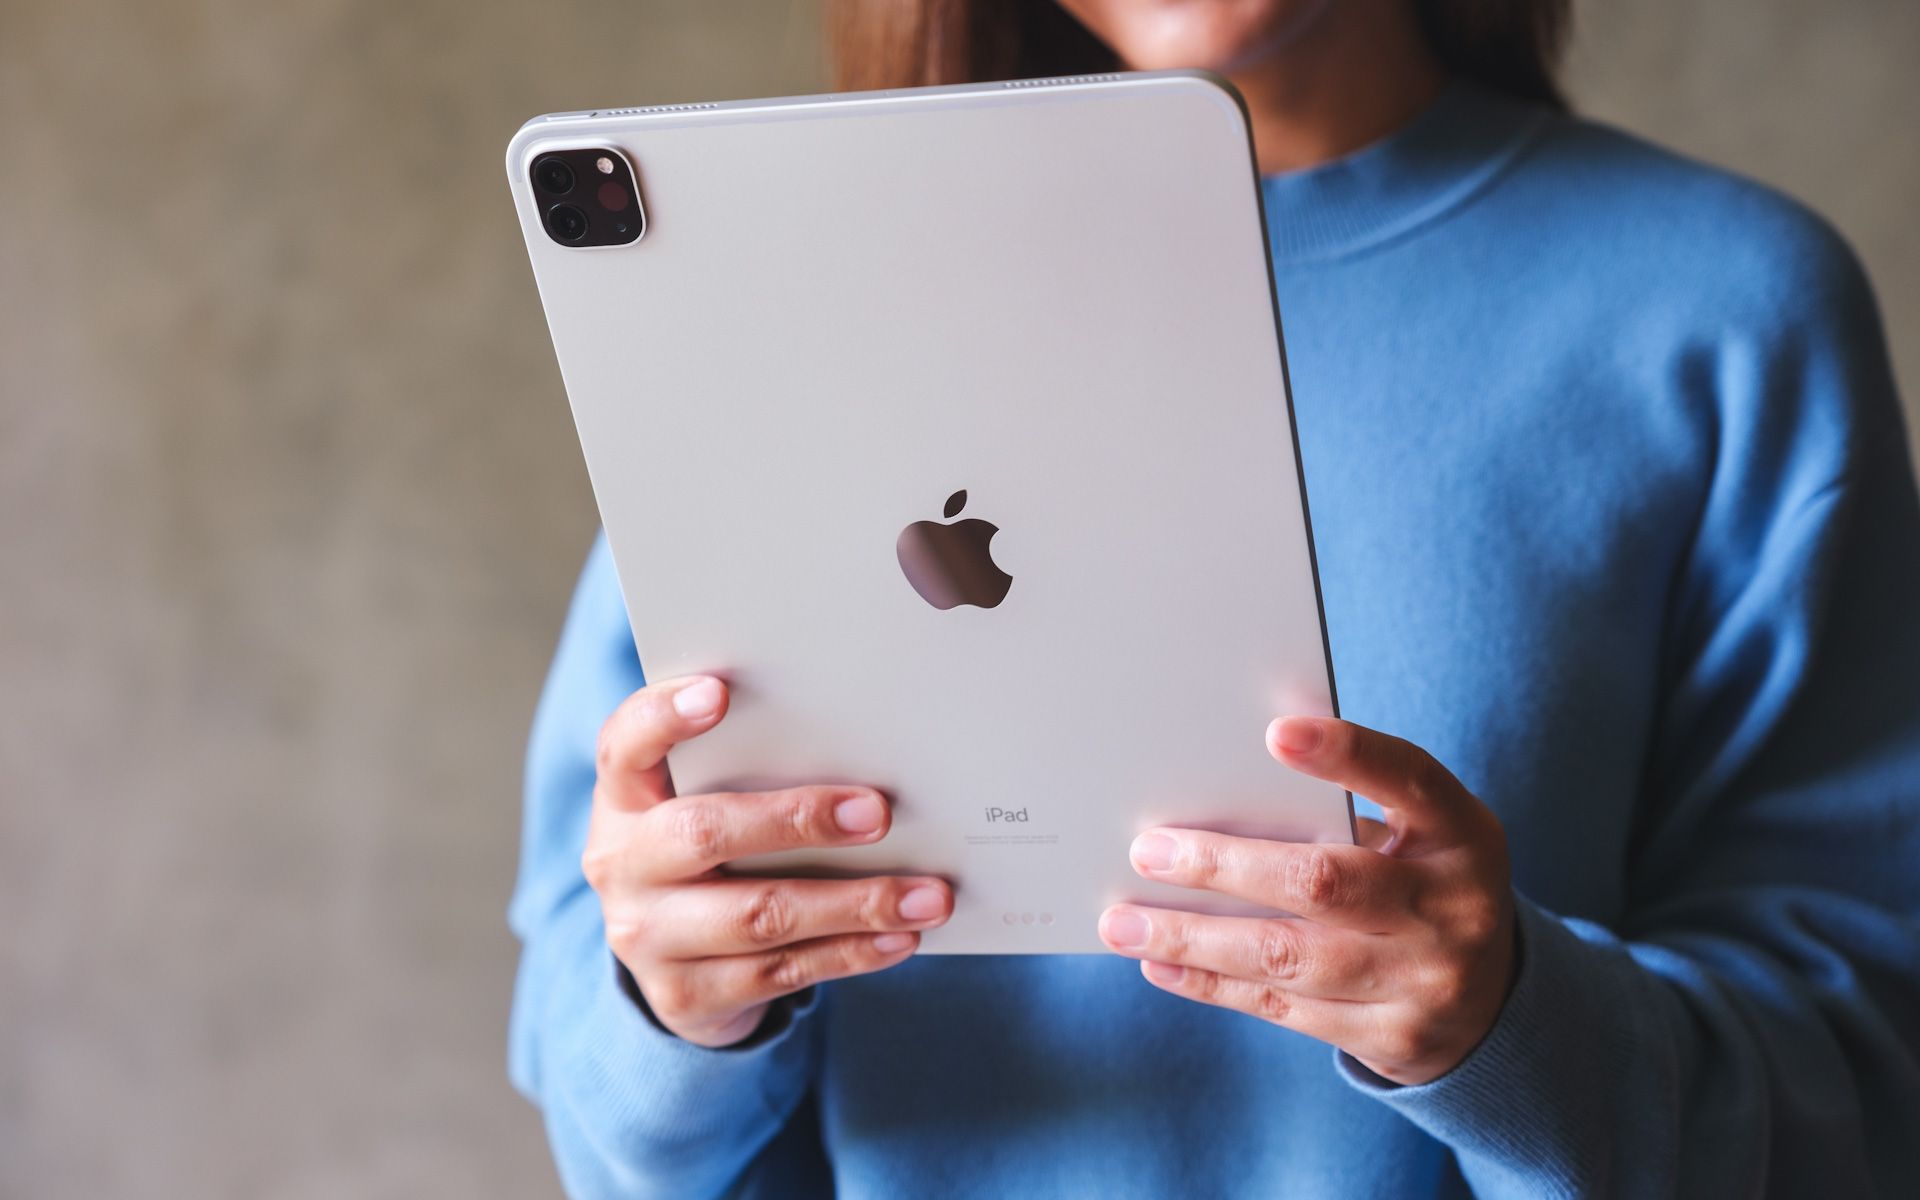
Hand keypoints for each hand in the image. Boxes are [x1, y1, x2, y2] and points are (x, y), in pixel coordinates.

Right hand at [584, 675, 952, 1046]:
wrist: (668, 961)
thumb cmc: (707, 851)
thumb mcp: (703, 803)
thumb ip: (750, 771)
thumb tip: (865, 749)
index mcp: (624, 799)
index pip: (624, 745)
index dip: (663, 715)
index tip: (719, 691)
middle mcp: (622, 865)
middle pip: (703, 832)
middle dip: (796, 820)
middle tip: (878, 813)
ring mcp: (647, 937)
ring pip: (759, 916)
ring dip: (854, 904)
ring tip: (928, 895)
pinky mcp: (686, 995)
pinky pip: (781, 973)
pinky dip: (851, 952)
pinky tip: (901, 937)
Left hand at [1098, 716, 1515, 1083]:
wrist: (1492, 1004)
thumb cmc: (1420, 884)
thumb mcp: (1420, 838)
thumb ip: (1346, 812)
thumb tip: (1215, 785)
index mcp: (1463, 834)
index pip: (1409, 780)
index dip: (1347, 755)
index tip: (1275, 731)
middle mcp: (1454, 907)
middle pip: (1326, 882)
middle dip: (1225, 866)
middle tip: (1148, 849)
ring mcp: (1426, 980)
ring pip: (1288, 956)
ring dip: (1193, 936)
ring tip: (1123, 921)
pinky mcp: (1392, 1037)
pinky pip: (1283, 1007)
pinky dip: (1212, 982)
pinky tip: (1160, 962)